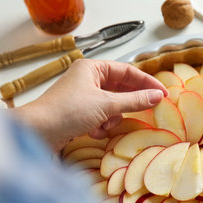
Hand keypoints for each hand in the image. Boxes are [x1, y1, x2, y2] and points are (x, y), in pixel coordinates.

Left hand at [12, 59, 166, 150]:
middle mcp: (88, 79)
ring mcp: (84, 97)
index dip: (147, 82)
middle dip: (128, 103)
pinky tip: (93, 131)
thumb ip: (134, 100)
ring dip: (112, 118)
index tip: (163, 93)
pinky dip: (101, 125)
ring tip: (103, 125)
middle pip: (121, 89)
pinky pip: (102, 116)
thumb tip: (158, 97)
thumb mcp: (106, 105)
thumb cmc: (68, 111)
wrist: (38, 133)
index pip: (127, 71)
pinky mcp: (80, 113)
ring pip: (113, 105)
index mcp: (92, 68)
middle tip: (150, 109)